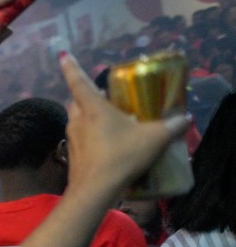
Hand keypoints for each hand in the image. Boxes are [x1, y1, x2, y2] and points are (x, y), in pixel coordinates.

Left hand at [59, 51, 189, 198]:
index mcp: (92, 108)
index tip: (63, 55)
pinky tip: (108, 145)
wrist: (94, 191)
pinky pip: (81, 138)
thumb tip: (184, 119)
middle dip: (89, 96)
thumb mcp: (154, 139)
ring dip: (90, 117)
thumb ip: (170, 127)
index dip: (71, 67)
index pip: (78, 81)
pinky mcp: (72, 154)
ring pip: (78, 120)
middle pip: (78, 101)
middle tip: (108, 98)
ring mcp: (72, 138)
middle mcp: (77, 120)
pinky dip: (91, 136)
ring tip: (113, 122)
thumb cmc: (121, 157)